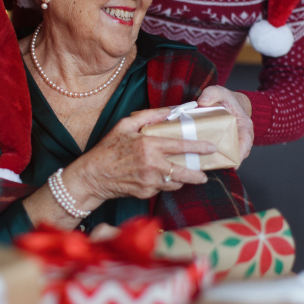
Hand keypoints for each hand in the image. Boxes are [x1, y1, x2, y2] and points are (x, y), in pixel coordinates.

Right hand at [64, 107, 215, 209]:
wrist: (93, 176)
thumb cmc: (108, 149)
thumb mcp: (125, 125)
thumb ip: (149, 116)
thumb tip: (169, 110)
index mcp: (148, 145)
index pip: (180, 145)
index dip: (198, 147)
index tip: (210, 147)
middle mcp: (152, 165)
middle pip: (184, 172)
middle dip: (198, 174)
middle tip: (205, 174)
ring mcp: (149, 181)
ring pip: (176, 183)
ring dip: (183, 180)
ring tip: (188, 176)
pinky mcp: (146, 193)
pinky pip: (162, 188)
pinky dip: (165, 184)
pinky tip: (161, 178)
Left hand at [197, 86, 253, 162]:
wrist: (229, 104)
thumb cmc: (227, 100)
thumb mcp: (220, 92)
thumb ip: (212, 93)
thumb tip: (202, 102)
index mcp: (244, 126)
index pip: (246, 142)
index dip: (241, 153)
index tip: (234, 163)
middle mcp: (241, 138)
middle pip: (238, 154)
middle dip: (227, 161)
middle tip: (215, 167)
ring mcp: (233, 144)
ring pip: (229, 157)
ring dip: (220, 162)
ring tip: (207, 166)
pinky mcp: (224, 147)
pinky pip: (221, 156)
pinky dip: (214, 159)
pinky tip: (202, 162)